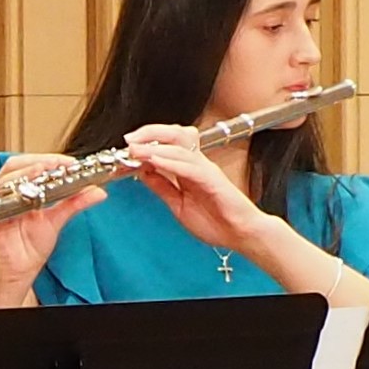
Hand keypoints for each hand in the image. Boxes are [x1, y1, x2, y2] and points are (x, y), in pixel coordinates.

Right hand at [0, 155, 104, 302]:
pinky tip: (26, 193)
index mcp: (19, 190)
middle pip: (16, 165)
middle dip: (38, 161)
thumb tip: (97, 191)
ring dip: (25, 172)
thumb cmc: (30, 248)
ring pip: (5, 178)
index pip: (31, 164)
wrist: (19, 273)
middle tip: (59, 164)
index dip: (50, 159)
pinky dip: (10, 195)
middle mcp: (5, 194)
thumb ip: (75, 203)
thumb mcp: (57, 221)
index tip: (70, 163)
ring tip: (44, 170)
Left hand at [122, 121, 264, 248]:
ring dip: (155, 147)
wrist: (241, 235)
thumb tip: (142, 173)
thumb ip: (162, 187)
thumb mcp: (178, 204)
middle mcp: (197, 164)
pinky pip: (190, 167)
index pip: (167, 144)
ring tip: (136, 150)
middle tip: (129, 140)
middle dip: (150, 133)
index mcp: (188, 169)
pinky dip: (171, 162)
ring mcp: (205, 170)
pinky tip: (156, 162)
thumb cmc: (216, 222)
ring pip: (180, 148)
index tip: (126, 147)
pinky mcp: (213, 180)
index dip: (146, 142)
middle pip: (174, 135)